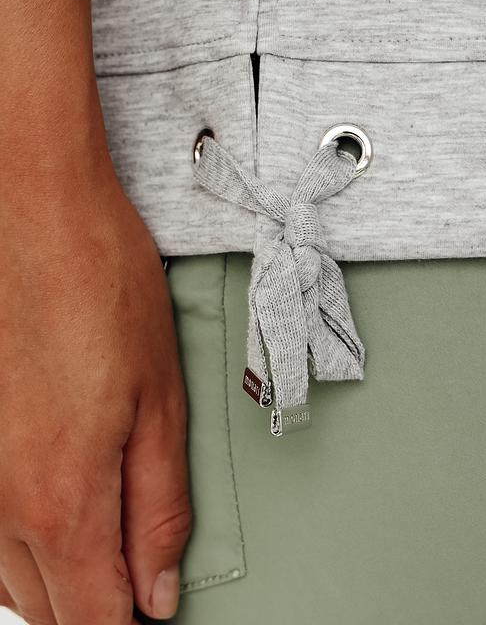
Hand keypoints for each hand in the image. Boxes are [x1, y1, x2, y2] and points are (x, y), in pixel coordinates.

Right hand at [0, 163, 190, 623]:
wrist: (33, 211)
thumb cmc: (102, 285)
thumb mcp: (161, 398)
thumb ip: (159, 506)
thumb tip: (158, 591)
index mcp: (62, 498)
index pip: (93, 623)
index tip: (155, 614)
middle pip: (48, 610)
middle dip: (98, 608)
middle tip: (141, 572)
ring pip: (11, 576)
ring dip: (60, 576)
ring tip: (107, 537)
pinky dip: (24, 537)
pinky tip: (58, 501)